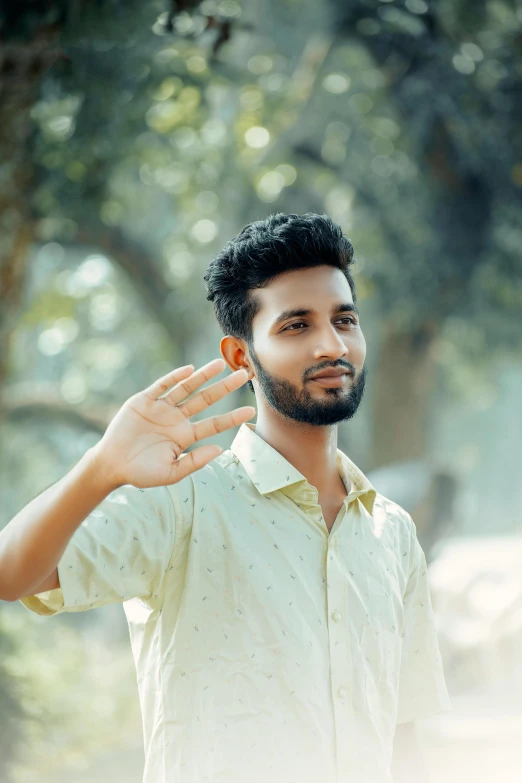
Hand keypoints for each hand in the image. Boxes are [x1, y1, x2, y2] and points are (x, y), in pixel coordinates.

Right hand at [92, 358, 254, 488]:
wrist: (111, 465)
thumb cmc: (141, 473)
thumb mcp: (171, 473)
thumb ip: (194, 461)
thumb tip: (220, 449)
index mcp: (185, 436)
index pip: (214, 424)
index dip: (232, 417)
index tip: (251, 411)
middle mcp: (177, 419)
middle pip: (205, 399)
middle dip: (224, 387)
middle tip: (244, 375)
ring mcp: (161, 408)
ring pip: (186, 388)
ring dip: (203, 376)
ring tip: (220, 364)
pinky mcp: (143, 401)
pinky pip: (162, 386)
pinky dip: (174, 377)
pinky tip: (189, 370)